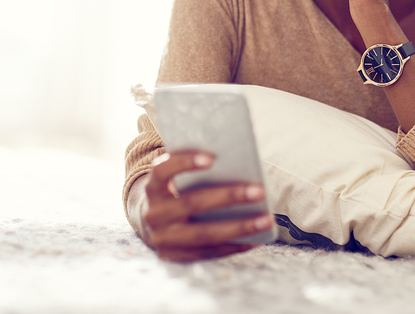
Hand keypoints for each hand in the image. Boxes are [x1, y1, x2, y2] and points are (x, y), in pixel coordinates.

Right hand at [137, 151, 274, 261]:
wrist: (148, 224)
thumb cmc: (173, 192)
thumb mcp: (174, 179)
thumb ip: (192, 171)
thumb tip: (235, 163)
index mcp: (152, 187)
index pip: (163, 170)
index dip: (185, 163)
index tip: (211, 158)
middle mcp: (154, 214)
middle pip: (193, 203)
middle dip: (228, 196)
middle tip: (259, 191)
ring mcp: (163, 238)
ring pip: (205, 234)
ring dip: (239, 227)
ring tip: (266, 219)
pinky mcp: (176, 256)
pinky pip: (209, 252)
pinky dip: (235, 245)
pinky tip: (256, 238)